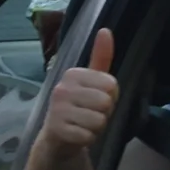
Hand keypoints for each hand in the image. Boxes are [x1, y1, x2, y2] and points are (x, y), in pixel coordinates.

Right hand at [35, 27, 116, 156]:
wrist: (57, 138)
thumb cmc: (79, 107)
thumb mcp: (91, 82)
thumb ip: (100, 58)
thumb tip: (106, 30)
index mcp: (73, 74)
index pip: (112, 85)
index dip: (110, 97)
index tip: (95, 100)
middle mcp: (62, 88)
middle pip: (107, 102)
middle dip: (104, 113)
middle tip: (89, 114)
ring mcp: (58, 109)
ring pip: (99, 120)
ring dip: (96, 127)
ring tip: (84, 124)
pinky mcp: (58, 130)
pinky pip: (89, 136)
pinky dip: (88, 139)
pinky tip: (78, 135)